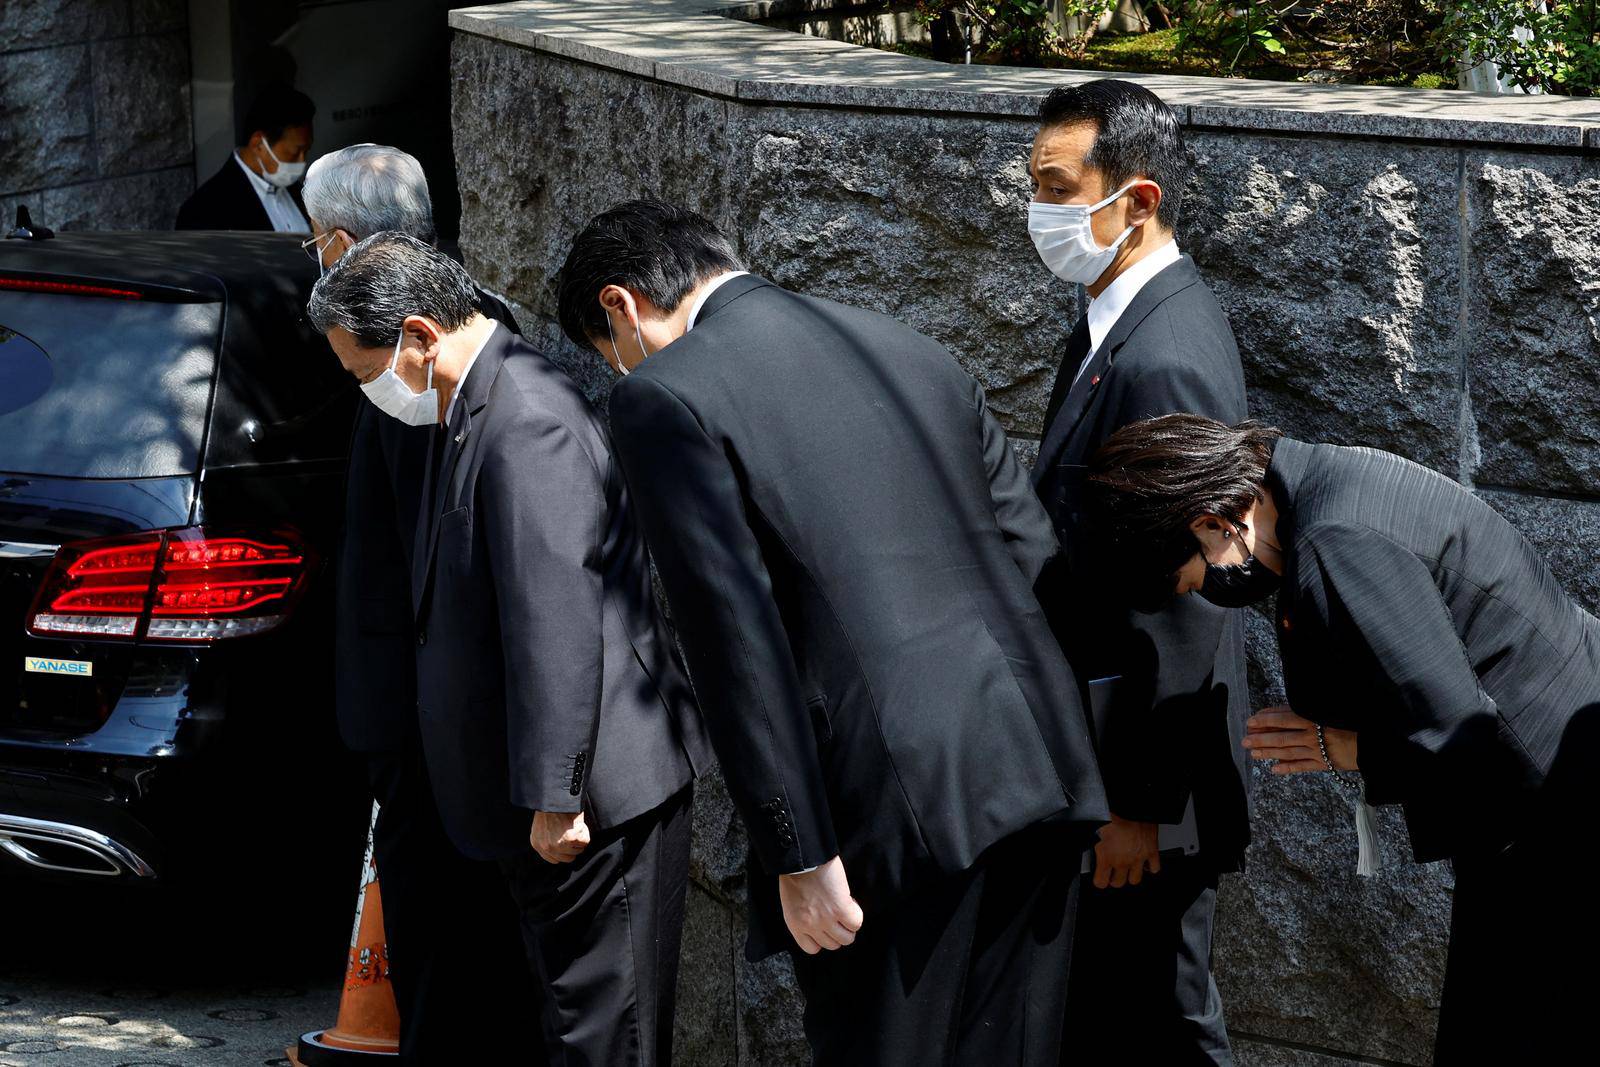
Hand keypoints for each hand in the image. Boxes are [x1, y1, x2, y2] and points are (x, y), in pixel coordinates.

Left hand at [529, 810, 590, 863]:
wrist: (555, 795)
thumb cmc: (551, 807)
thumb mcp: (541, 827)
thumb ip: (547, 840)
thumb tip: (561, 850)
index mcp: (537, 844)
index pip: (554, 859)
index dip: (564, 852)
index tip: (568, 844)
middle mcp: (547, 847)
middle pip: (568, 858)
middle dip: (573, 847)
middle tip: (574, 833)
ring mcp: (560, 844)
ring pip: (578, 850)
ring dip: (579, 839)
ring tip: (575, 826)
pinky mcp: (572, 838)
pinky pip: (585, 842)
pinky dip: (585, 832)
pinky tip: (579, 823)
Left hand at [778, 856, 863, 954]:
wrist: (803, 857)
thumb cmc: (795, 873)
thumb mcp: (792, 901)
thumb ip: (803, 915)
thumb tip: (818, 919)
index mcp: (795, 924)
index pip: (811, 948)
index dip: (822, 938)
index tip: (825, 927)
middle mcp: (810, 926)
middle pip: (832, 945)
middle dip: (837, 931)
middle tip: (839, 916)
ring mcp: (826, 919)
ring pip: (847, 938)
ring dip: (849, 926)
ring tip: (847, 910)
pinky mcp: (841, 909)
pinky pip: (856, 923)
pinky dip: (856, 914)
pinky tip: (851, 902)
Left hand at [1092, 813, 1159, 888]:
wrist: (1129, 803)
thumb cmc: (1111, 812)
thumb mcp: (1094, 829)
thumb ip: (1092, 842)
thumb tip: (1086, 842)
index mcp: (1106, 856)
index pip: (1101, 882)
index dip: (1099, 879)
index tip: (1100, 875)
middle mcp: (1123, 860)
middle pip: (1118, 883)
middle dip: (1114, 878)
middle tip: (1112, 871)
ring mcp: (1139, 857)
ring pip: (1135, 880)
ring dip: (1130, 874)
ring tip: (1127, 868)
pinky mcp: (1152, 851)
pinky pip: (1154, 869)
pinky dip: (1149, 867)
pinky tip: (1144, 862)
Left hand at [1243, 705, 1357, 773]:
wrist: (1375, 740)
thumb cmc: (1351, 720)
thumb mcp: (1328, 710)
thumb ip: (1306, 711)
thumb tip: (1280, 712)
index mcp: (1313, 718)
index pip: (1283, 718)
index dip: (1265, 720)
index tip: (1250, 722)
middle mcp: (1313, 735)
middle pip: (1281, 737)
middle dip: (1261, 739)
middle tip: (1245, 740)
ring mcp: (1318, 751)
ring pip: (1288, 752)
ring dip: (1269, 753)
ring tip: (1253, 754)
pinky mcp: (1325, 764)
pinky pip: (1302, 766)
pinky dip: (1287, 768)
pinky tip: (1274, 769)